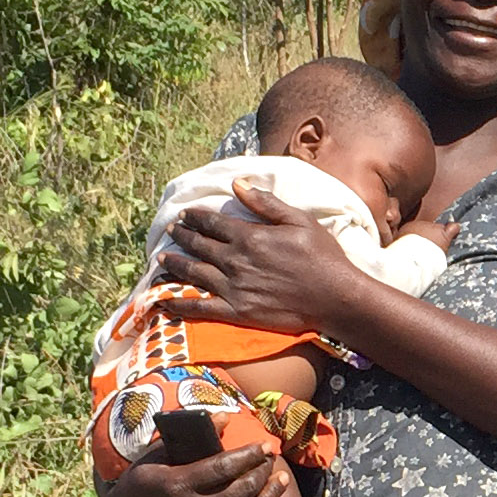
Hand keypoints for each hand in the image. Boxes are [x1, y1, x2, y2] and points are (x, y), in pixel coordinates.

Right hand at [98, 442, 299, 496]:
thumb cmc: (145, 479)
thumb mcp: (158, 454)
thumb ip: (191, 438)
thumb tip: (226, 417)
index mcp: (178, 485)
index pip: (223, 467)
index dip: (249, 455)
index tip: (265, 445)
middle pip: (241, 490)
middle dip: (262, 471)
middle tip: (272, 458)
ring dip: (272, 495)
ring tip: (282, 479)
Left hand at [157, 179, 363, 337]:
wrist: (335, 298)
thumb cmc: (323, 257)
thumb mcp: (299, 221)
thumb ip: (266, 203)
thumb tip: (238, 185)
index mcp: (250, 236)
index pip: (212, 223)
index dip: (195, 217)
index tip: (185, 214)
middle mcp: (235, 261)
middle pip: (199, 245)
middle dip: (182, 236)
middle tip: (171, 230)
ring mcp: (233, 288)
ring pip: (193, 273)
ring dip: (174, 264)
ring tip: (161, 258)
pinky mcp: (236, 312)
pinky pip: (200, 307)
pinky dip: (179, 303)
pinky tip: (164, 300)